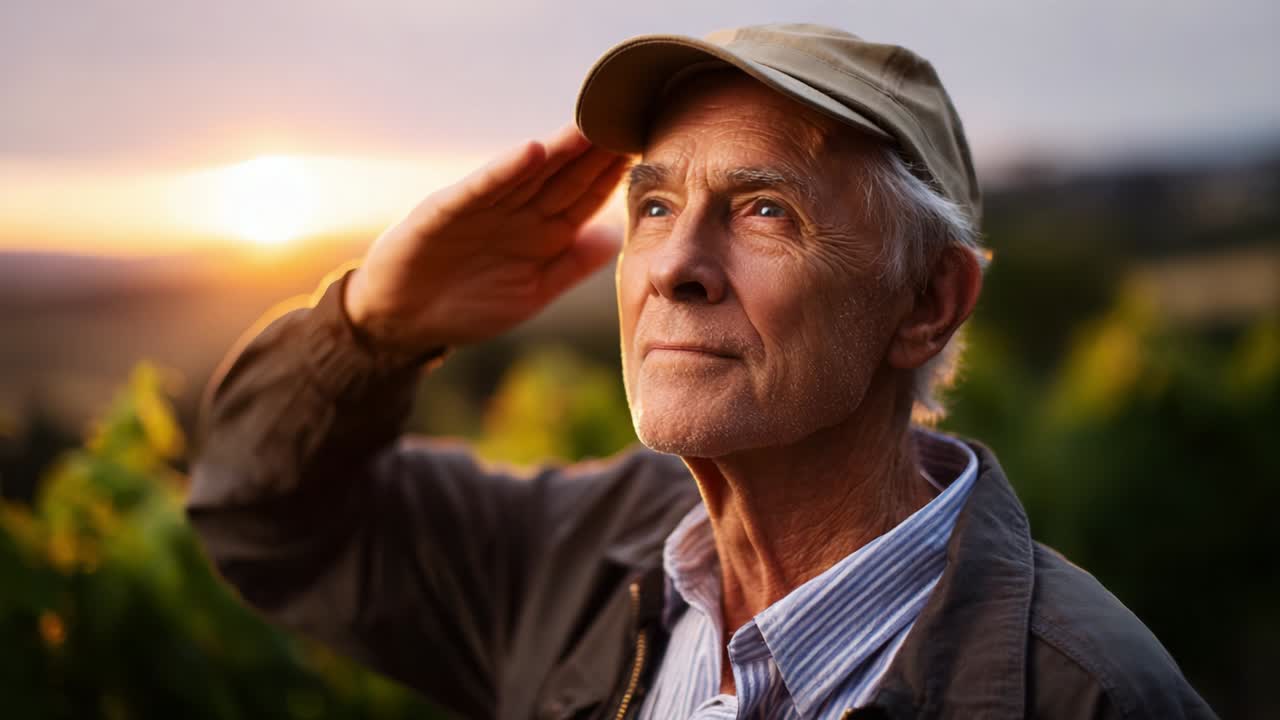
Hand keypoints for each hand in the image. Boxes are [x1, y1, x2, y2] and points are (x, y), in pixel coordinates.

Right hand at [345, 124, 627, 353]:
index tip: (648, 150)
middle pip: (564, 176)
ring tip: (589, 126)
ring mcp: (483, 209)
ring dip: (558, 150)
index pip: (586, 197)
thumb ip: (572, 266)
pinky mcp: (446, 212)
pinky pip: (482, 189)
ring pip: (529, 174)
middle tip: (629, 120)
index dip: (614, 176)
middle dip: (595, 152)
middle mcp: (517, 212)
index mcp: (542, 232)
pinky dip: (504, 171)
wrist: (403, 321)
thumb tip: (617, 237)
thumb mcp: (533, 292)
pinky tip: (531, 153)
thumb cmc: (469, 306)